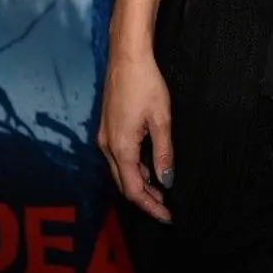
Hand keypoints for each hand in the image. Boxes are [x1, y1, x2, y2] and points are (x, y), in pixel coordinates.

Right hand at [97, 46, 174, 222]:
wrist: (126, 57)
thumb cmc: (146, 84)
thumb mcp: (161, 119)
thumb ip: (163, 153)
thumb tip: (166, 181)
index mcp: (121, 148)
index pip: (133, 190)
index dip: (150, 206)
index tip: (167, 216)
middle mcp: (107, 147)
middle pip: (124, 184)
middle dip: (144, 198)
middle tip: (165, 207)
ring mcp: (104, 137)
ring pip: (120, 171)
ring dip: (139, 183)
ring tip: (161, 189)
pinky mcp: (107, 127)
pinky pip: (119, 157)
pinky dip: (134, 167)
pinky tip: (149, 165)